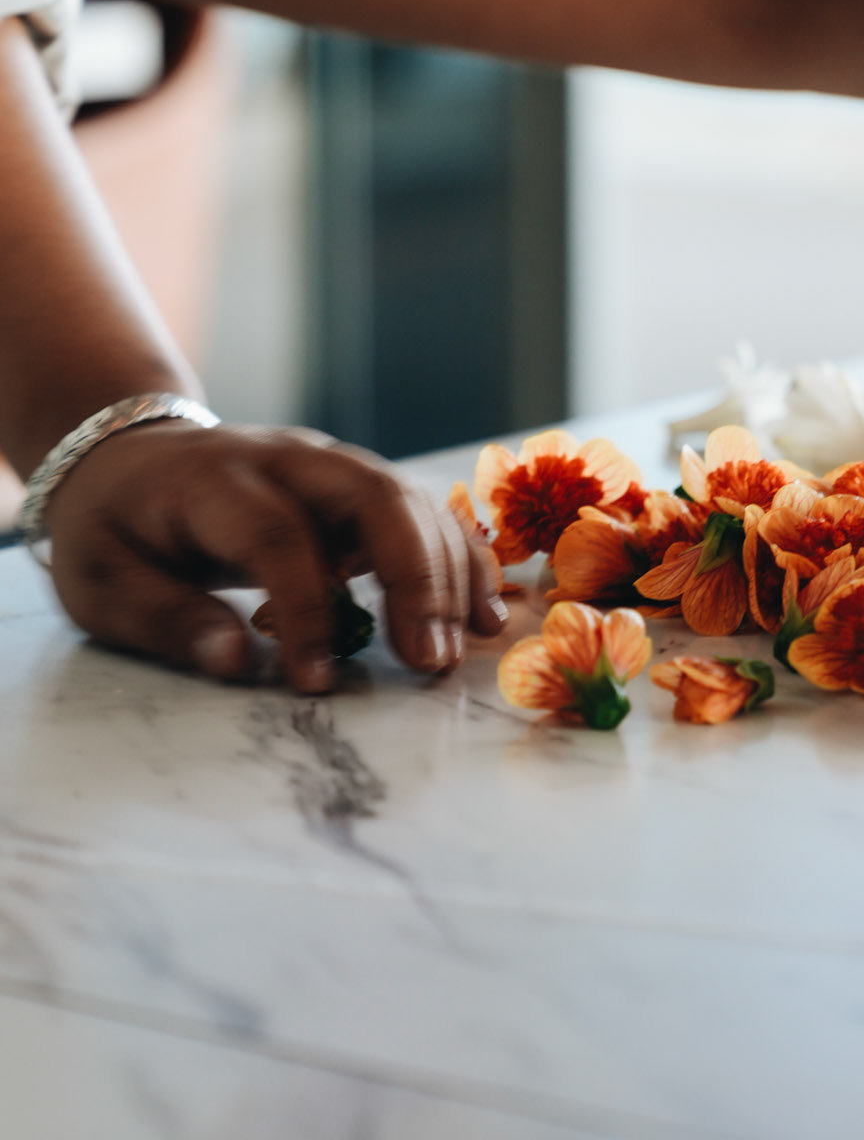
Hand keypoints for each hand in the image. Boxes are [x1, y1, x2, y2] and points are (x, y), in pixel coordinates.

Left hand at [43, 421, 506, 691]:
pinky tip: (484, 614)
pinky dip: (460, 559)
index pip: (276, 534)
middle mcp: (287, 458)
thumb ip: (166, 620)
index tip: (316, 682)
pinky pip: (423, 512)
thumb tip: (236, 664)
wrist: (130, 457)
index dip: (304, 608)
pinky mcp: (356, 484)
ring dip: (445, 572)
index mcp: (214, 480)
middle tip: (429, 659)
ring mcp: (330, 464)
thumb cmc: (116, 530)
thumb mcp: (102, 583)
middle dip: (412, 576)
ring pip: (409, 500)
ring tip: (458, 649)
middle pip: (371, 496)